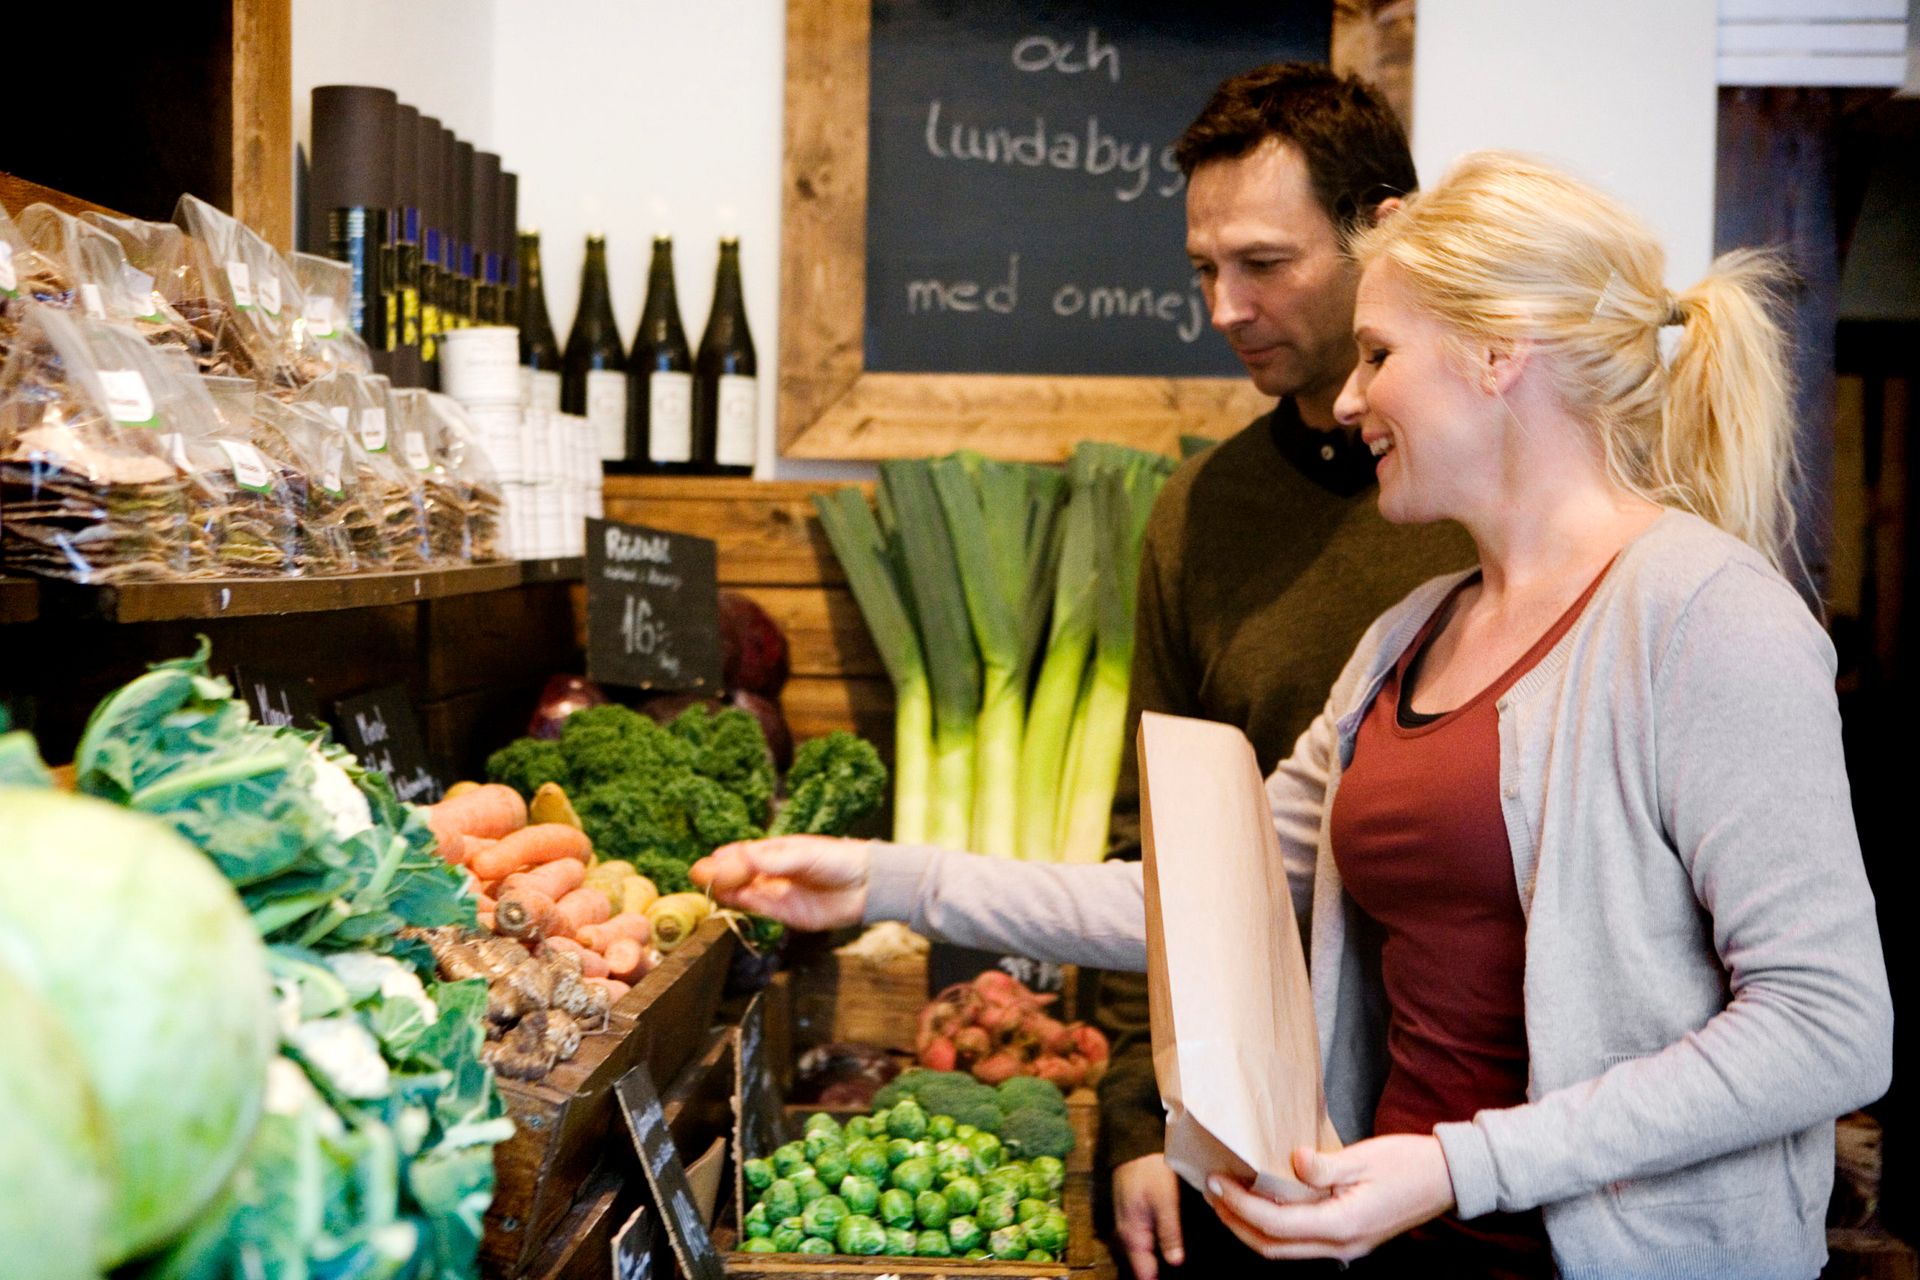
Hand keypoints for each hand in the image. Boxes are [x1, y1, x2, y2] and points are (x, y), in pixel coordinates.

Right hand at [689, 835, 873, 931]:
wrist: (868, 886)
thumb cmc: (839, 860)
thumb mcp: (804, 855)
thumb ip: (772, 859)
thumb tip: (740, 856)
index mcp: (777, 851)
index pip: (742, 854)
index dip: (723, 859)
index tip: (706, 864)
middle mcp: (773, 872)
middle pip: (738, 874)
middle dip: (718, 875)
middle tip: (698, 877)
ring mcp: (778, 893)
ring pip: (744, 892)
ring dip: (726, 891)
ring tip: (709, 888)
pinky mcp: (785, 914)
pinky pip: (758, 909)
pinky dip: (742, 905)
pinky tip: (728, 899)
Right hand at [1112, 1154, 1183, 1279]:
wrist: (1136, 1146)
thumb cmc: (1150, 1170)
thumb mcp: (1165, 1199)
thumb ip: (1169, 1232)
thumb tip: (1175, 1263)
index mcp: (1132, 1233)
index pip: (1142, 1272)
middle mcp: (1126, 1234)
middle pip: (1141, 1266)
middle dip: (1157, 1273)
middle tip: (1182, 1275)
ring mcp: (1128, 1225)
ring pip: (1142, 1254)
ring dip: (1154, 1262)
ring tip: (1174, 1269)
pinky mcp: (1134, 1217)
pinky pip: (1143, 1242)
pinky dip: (1153, 1249)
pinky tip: (1168, 1249)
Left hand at [1201, 1135, 1454, 1262]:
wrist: (1450, 1178)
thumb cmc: (1409, 1163)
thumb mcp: (1363, 1157)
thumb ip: (1322, 1165)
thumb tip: (1289, 1160)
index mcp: (1342, 1224)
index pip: (1275, 1223)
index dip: (1240, 1205)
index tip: (1216, 1181)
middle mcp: (1341, 1244)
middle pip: (1273, 1247)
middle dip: (1236, 1223)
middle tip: (1212, 1193)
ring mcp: (1347, 1246)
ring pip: (1286, 1249)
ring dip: (1252, 1228)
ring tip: (1229, 1199)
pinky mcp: (1350, 1238)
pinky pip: (1302, 1241)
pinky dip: (1275, 1227)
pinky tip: (1265, 1203)